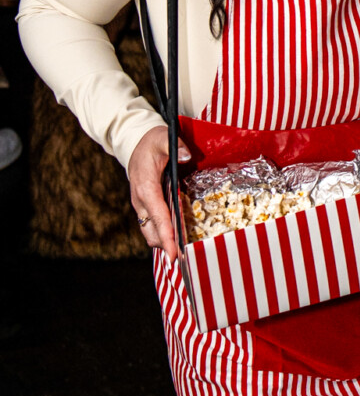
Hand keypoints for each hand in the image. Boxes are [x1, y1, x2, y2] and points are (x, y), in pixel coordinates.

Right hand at [127, 125, 190, 260]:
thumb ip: (176, 146)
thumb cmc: (152, 142)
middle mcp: (140, 200)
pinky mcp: (144, 206)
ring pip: (149, 232)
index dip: (167, 237)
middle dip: (166, 245)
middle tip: (185, 257)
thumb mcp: (163, 139)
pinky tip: (176, 235)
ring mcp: (140, 205)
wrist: (135, 143)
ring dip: (163, 241)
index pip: (158, 216)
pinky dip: (161, 233)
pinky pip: (151, 225)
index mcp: (146, 187)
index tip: (174, 255)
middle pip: (152, 232)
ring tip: (182, 250)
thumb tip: (187, 157)